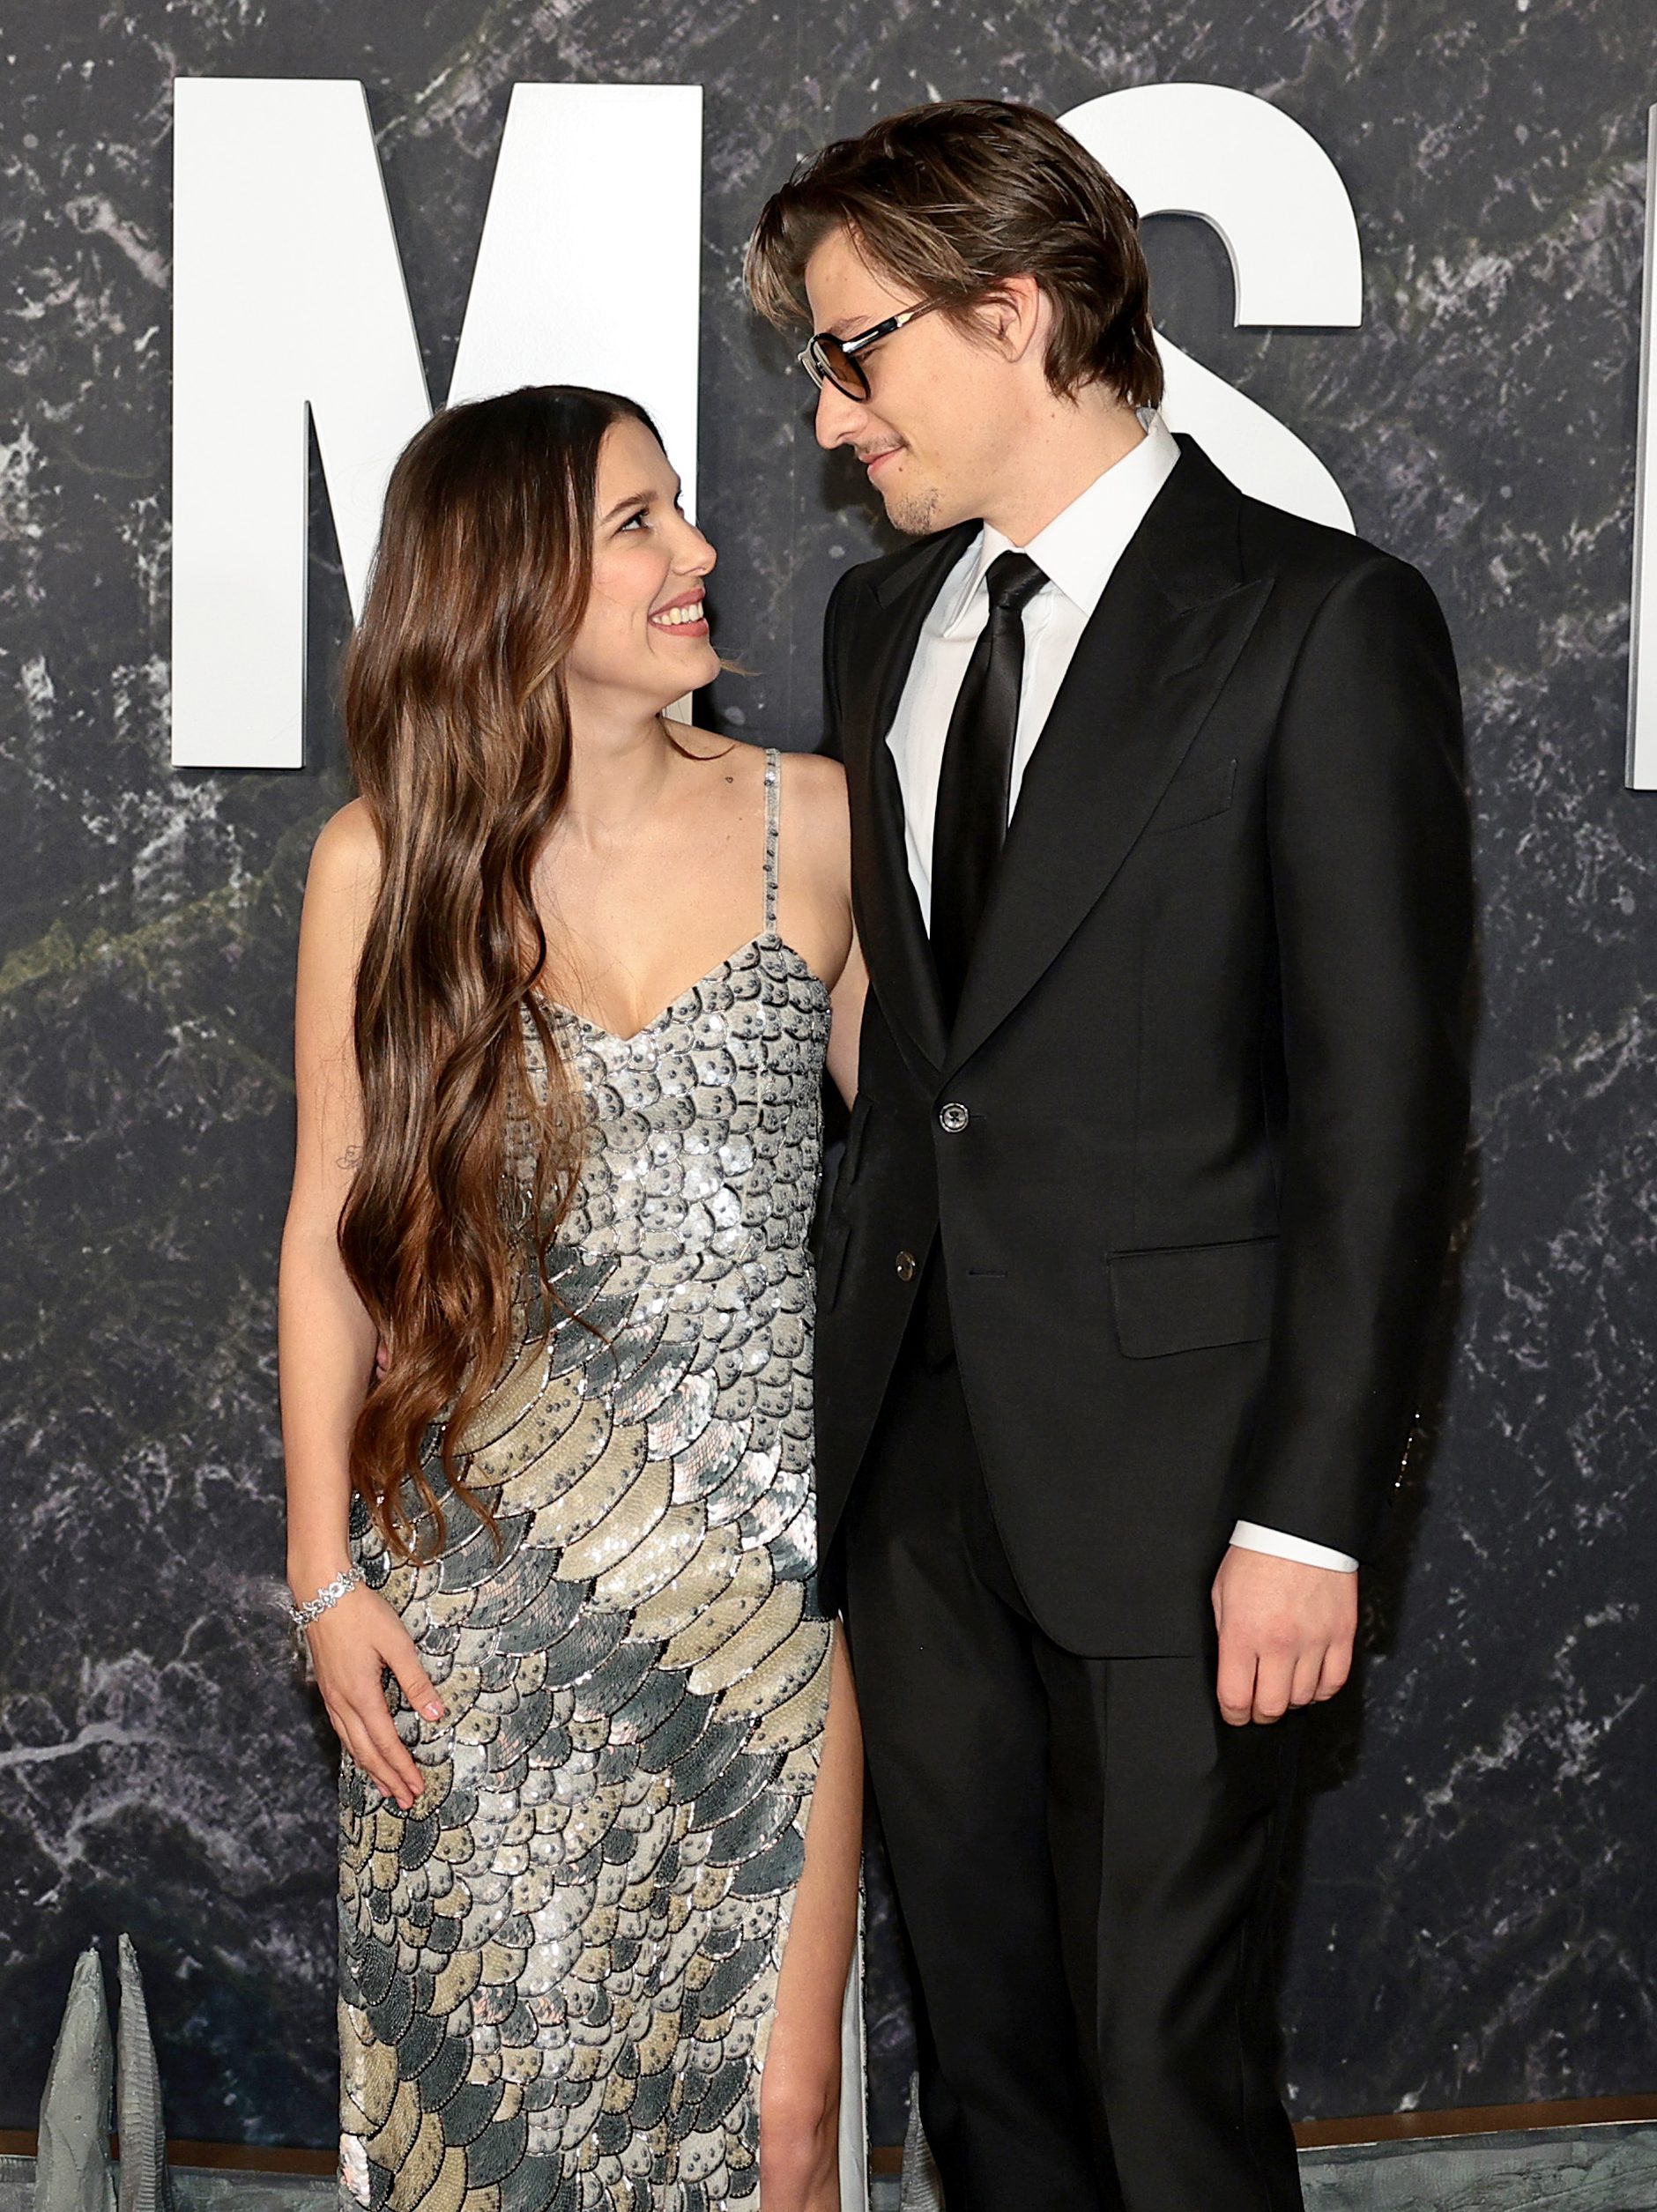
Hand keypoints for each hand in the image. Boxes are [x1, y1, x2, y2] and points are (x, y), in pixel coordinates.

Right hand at [303, 1583, 443, 1808]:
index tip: (417, 1788)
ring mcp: (331, 1697)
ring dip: (371, 1768)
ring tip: (386, 1787)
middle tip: (406, 1800)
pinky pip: (342, 1730)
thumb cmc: (361, 1613)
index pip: (386, 1743)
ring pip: (351, 1744)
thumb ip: (416, 1680)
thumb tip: (436, 1714)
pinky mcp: (328, 1688)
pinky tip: (362, 1751)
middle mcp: (343, 1703)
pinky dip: (356, 1749)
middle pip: (367, 1752)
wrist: (322, 1592)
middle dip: (388, 1778)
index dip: (403, 1768)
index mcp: (362, 1695)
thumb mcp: (397, 1643)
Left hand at [1210, 1545, 1356, 1727]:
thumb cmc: (1258, 1554)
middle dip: (1260, 1713)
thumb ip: (1226, 1634)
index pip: (1236, 1698)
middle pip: (1271, 1707)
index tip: (1234, 1713)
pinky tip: (1310, 1682)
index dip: (1233, 1714)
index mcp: (1243, 1633)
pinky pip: (1335, 1681)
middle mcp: (1279, 1643)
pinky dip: (1321, 1690)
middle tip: (1257, 1706)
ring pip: (1304, 1698)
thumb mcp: (1222, 1592)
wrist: (1299, 1529)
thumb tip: (1231, 1667)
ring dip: (1290, 1700)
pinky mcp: (1341, 1635)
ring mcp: (1314, 1641)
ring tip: (1282, 1688)